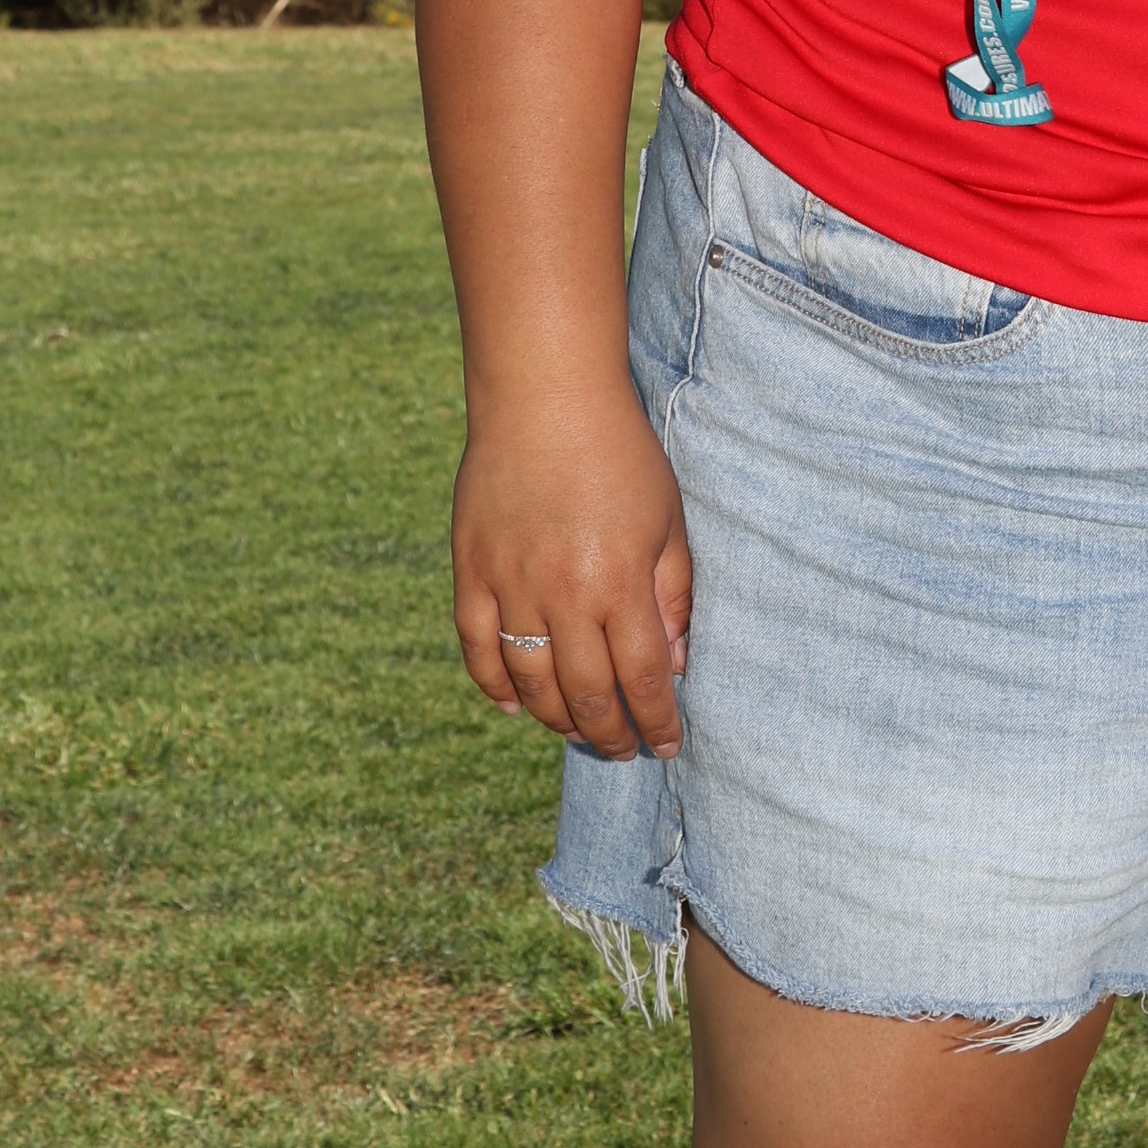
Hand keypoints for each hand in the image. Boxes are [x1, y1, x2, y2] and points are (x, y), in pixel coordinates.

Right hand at [452, 388, 693, 760]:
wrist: (545, 397)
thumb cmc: (621, 453)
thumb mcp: (668, 519)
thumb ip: (672, 594)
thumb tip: (675, 662)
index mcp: (619, 582)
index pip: (642, 678)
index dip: (658, 721)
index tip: (668, 743)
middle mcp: (562, 594)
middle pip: (585, 694)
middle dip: (611, 734)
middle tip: (626, 750)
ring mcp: (510, 586)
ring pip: (530, 684)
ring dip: (558, 720)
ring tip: (581, 731)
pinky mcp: (471, 572)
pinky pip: (478, 650)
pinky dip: (495, 688)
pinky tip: (518, 707)